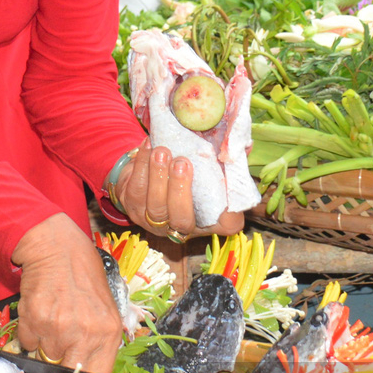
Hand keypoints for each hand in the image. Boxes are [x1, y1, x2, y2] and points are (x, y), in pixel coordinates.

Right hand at [12, 214, 122, 372]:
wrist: (57, 248)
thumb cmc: (83, 277)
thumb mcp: (104, 310)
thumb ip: (98, 342)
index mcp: (109, 333)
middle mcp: (86, 334)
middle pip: (67, 372)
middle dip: (59, 363)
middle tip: (58, 344)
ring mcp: (59, 328)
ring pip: (43, 356)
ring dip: (43, 344)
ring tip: (51, 318)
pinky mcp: (34, 319)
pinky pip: (26, 341)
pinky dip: (29, 331)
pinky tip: (39, 310)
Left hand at [114, 146, 244, 238]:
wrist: (150, 169)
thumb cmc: (187, 167)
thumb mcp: (209, 163)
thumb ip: (225, 158)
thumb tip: (242, 145)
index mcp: (208, 220)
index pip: (226, 225)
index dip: (230, 216)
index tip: (230, 197)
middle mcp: (181, 227)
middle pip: (181, 219)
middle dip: (180, 191)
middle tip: (183, 163)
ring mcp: (153, 221)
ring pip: (154, 207)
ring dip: (157, 177)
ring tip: (162, 152)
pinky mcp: (131, 207)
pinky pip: (134, 189)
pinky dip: (140, 166)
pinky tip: (148, 147)